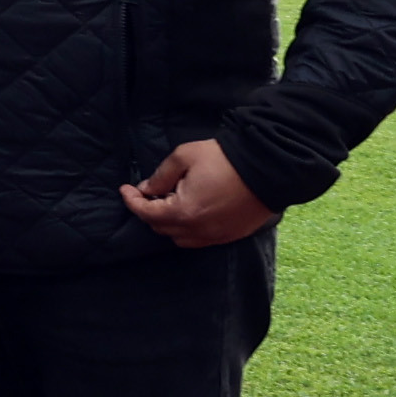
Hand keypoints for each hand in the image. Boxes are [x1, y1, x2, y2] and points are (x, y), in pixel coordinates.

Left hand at [120, 137, 271, 248]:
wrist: (270, 167)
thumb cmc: (225, 159)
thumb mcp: (185, 157)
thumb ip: (161, 176)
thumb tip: (147, 189)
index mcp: (183, 212)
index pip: (147, 214)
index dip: (132, 201)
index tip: (125, 189)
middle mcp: (198, 231)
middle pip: (161, 228)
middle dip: (150, 211)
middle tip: (150, 192)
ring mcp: (216, 236)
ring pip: (180, 238)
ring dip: (169, 223)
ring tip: (171, 201)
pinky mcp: (231, 235)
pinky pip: (201, 239)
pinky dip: (189, 228)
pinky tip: (192, 210)